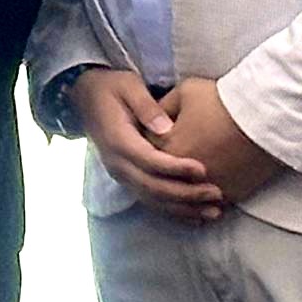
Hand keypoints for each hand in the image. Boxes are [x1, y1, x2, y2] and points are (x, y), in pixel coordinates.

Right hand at [70, 69, 220, 221]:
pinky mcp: (126, 179)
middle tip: (216, 193)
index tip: (203, 169)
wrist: (85, 95)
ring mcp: (120, 173)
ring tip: (213, 211)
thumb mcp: (128, 86)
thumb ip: (146, 106)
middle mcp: (116, 162)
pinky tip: (195, 216)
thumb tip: (166, 129)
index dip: (176, 168)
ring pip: (152, 199)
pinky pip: (149, 200)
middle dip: (186, 194)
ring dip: (183, 208)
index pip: (148, 160)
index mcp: (117, 139)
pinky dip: (173, 210)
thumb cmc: (111, 87)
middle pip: (153, 186)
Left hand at [160, 77, 289, 206]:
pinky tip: (207, 193)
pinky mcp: (231, 194)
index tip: (155, 136)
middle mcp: (184, 174)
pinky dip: (207, 199)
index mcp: (168, 148)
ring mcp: (209, 187)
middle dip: (165, 169)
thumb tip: (153, 119)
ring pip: (189, 195)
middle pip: (166, 177)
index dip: (149, 143)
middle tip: (169, 160)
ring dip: (185, 191)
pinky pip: (213, 202)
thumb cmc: (221, 101)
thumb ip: (161, 108)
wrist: (265, 119)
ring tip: (187, 184)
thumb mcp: (183, 93)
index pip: (147, 151)